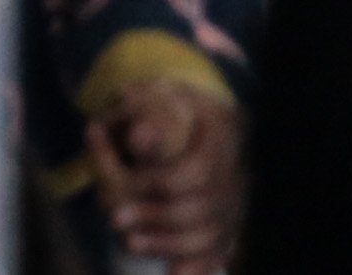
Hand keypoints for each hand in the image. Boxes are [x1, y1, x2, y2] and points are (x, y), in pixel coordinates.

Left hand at [89, 75, 243, 271]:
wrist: (194, 119)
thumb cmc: (167, 105)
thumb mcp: (155, 95)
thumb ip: (145, 114)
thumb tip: (139, 139)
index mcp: (223, 136)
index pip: (196, 172)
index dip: (155, 185)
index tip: (117, 186)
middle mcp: (236, 172)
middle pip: (202, 209)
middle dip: (154, 217)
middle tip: (114, 218)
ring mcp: (235, 201)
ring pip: (210, 236)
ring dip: (167, 244)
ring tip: (130, 241)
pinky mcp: (229, 225)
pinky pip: (219, 252)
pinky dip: (197, 267)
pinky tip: (171, 273)